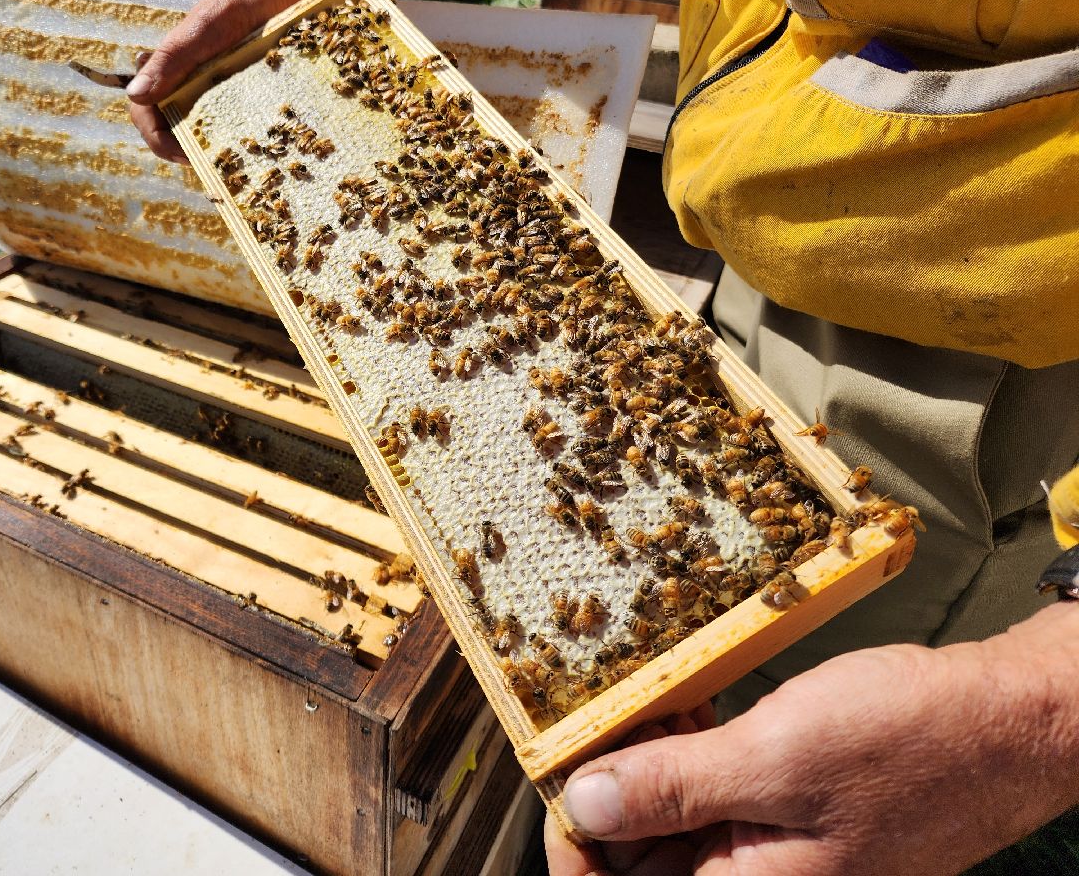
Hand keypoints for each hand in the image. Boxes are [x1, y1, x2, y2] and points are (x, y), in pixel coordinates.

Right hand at [126, 0, 423, 161]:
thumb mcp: (209, 26)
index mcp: (177, 66)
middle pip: (179, 130)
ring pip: (213, 134)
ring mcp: (230, 91)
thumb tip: (136, 96)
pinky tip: (269, 151)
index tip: (180, 152)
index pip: (148, 111)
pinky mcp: (261, 96)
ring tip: (243, 161)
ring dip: (222, 152)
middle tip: (218, 164)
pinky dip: (253, 143)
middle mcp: (200, 83)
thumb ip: (173, 57)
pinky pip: (250, 129)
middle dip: (190, 150)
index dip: (156, 136)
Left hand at [549, 604, 1078, 875]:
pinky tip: (690, 707)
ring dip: (647, 764)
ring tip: (652, 705)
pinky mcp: (784, 813)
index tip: (559, 770)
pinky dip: (689, 752)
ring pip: (669, 821)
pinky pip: (711, 794)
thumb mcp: (776, 759)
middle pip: (637, 858)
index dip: (573, 840)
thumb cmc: (909, 745)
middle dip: (609, 790)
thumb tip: (580, 806)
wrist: (1003, 723)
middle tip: (604, 717)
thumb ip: (672, 788)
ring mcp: (771, 853)